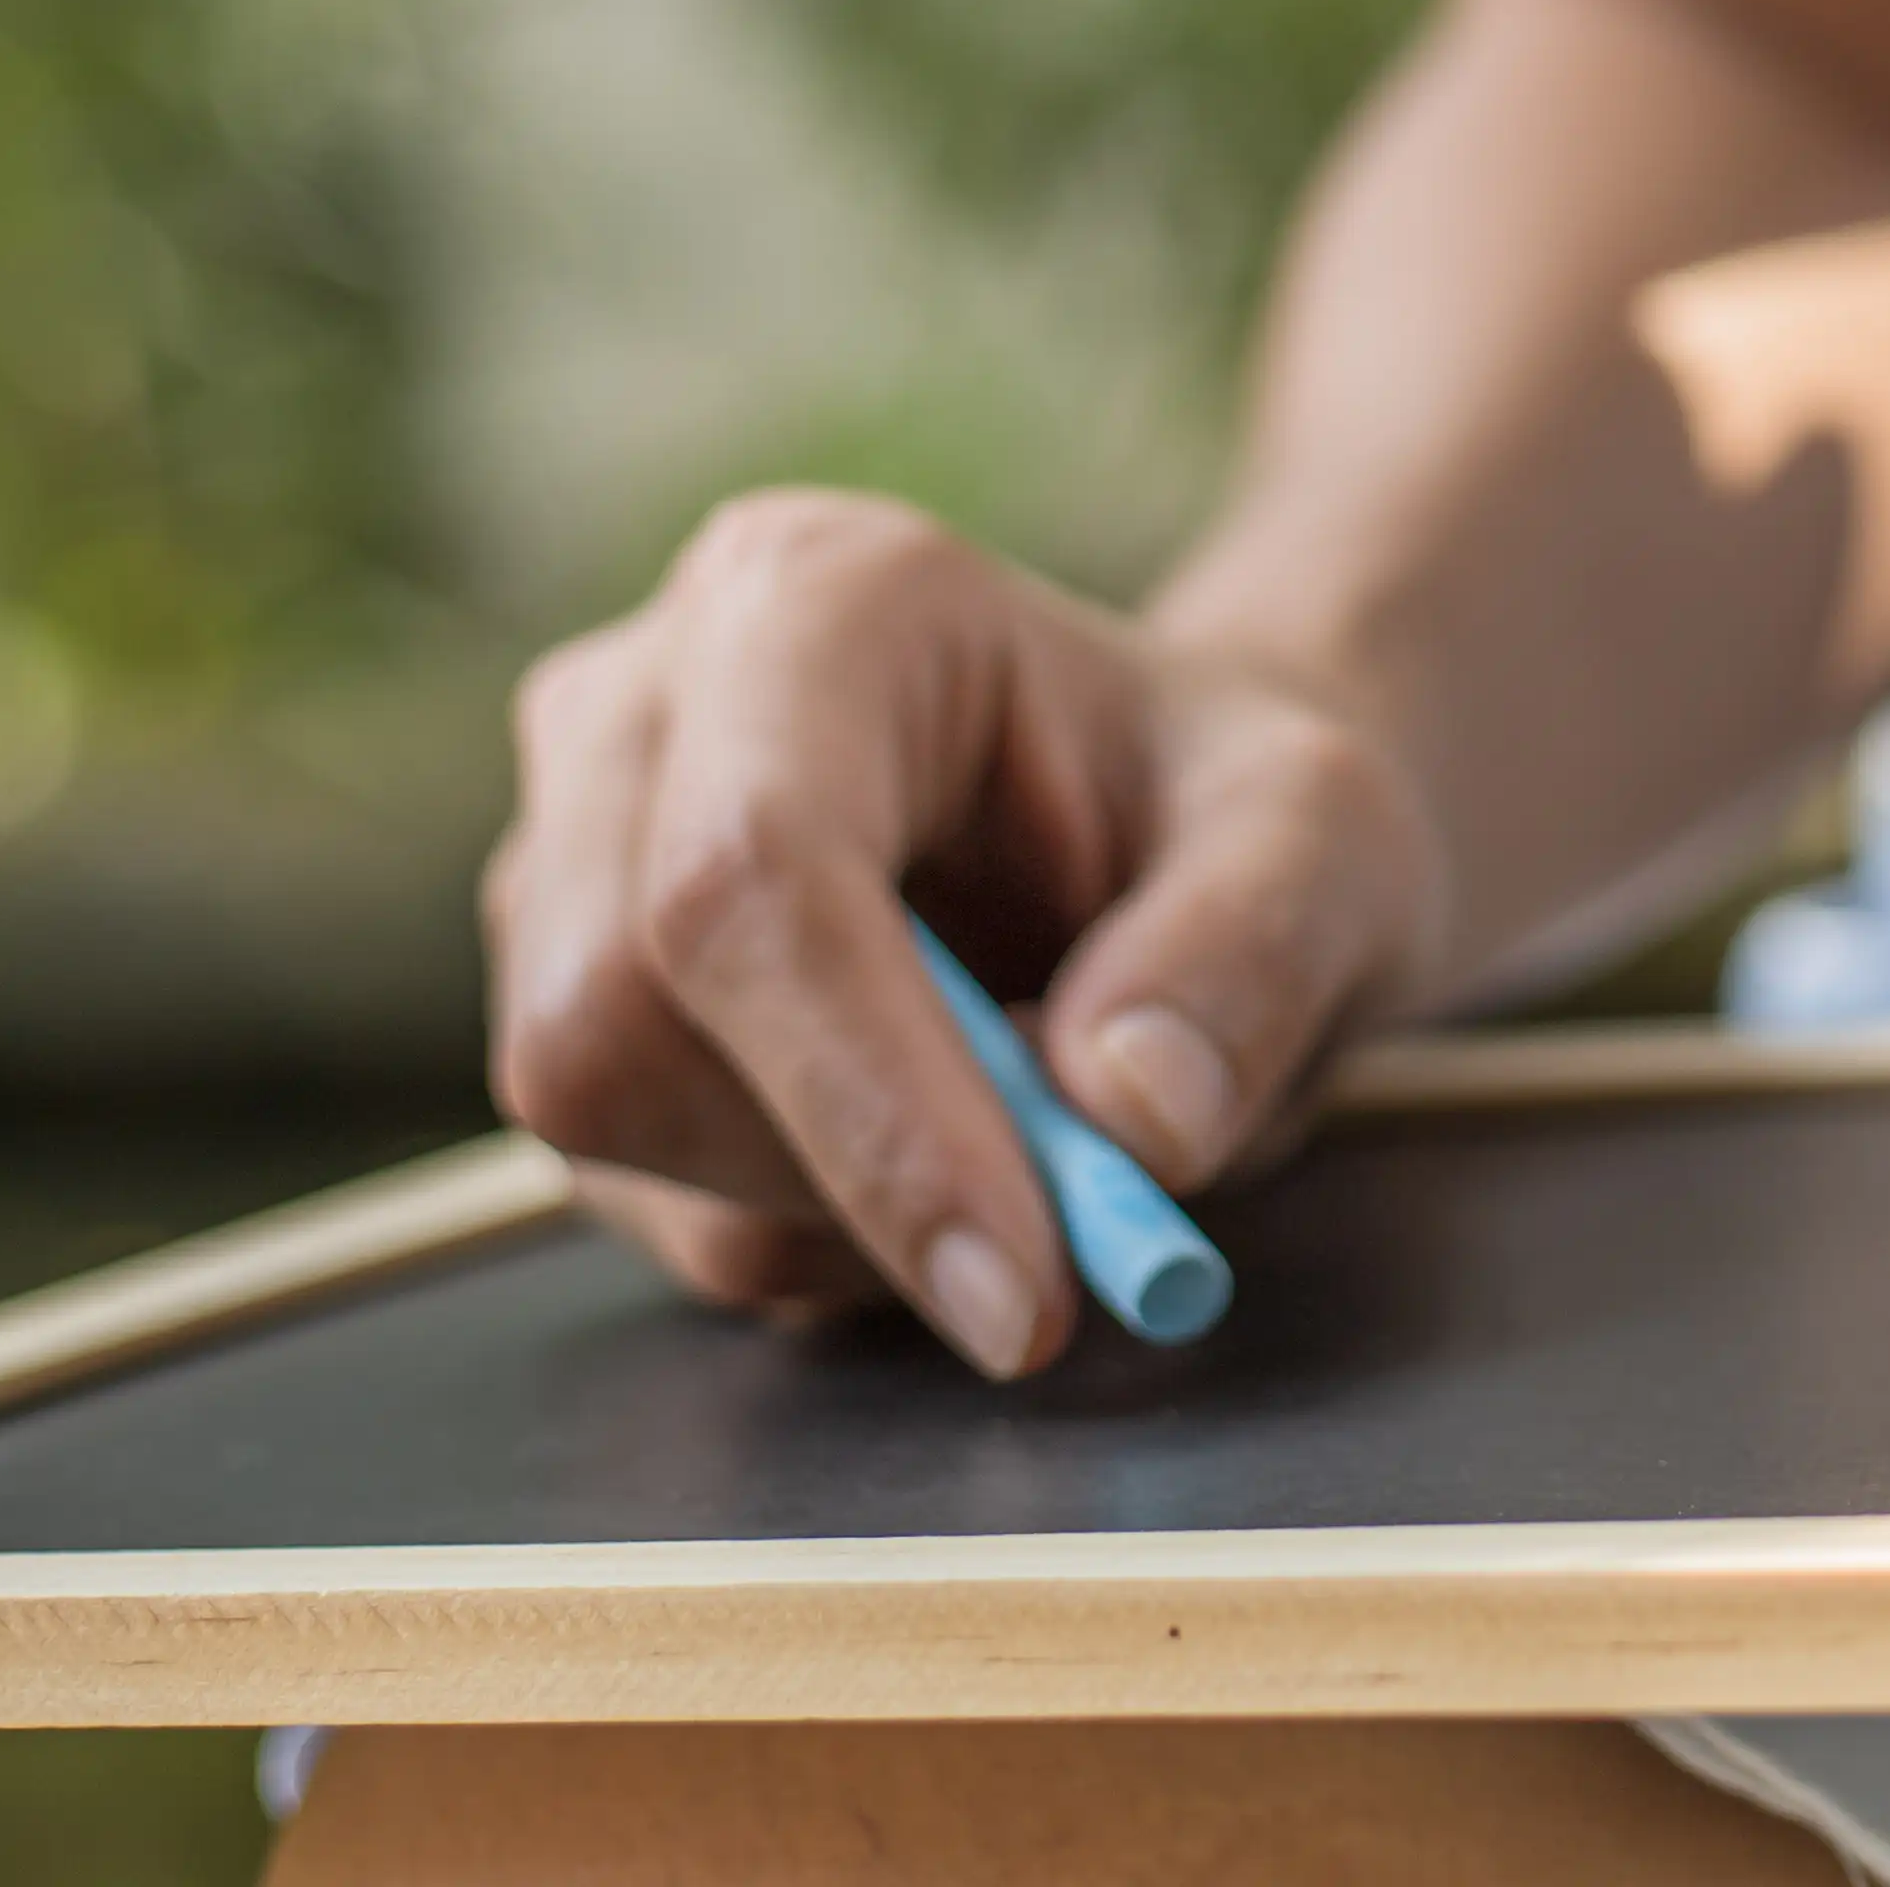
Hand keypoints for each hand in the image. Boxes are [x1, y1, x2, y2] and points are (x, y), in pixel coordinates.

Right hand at [483, 488, 1449, 1370]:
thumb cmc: (1228, 808)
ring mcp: (574, 854)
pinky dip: (803, 1228)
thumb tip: (1133, 1119)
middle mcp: (643, 704)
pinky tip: (931, 1148)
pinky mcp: (564, 994)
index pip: (754, 871)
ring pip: (607, 1125)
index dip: (867, 1106)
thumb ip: (1251, 959)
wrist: (1169, 833)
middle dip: (840, 1174)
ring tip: (1022, 1134)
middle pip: (619, 1015)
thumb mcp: (1326, 848)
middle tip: (1061, 1231)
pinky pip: (635, 1190)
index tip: (1022, 1288)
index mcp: (822, 600)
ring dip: (833, 1210)